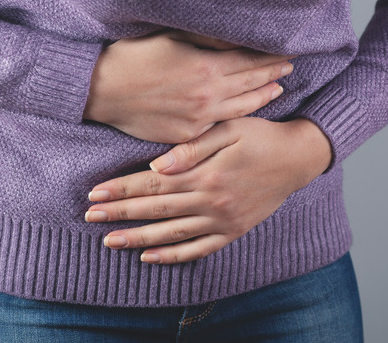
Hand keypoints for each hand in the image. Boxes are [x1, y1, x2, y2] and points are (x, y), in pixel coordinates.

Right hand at [83, 29, 296, 142]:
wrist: (101, 90)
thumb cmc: (132, 57)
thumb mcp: (170, 37)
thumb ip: (207, 39)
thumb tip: (236, 38)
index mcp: (205, 67)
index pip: (249, 61)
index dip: (269, 56)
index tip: (286, 51)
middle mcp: (207, 96)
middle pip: (251, 84)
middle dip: (272, 74)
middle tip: (290, 67)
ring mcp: (199, 119)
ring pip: (242, 108)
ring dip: (263, 97)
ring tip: (278, 89)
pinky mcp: (187, 135)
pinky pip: (220, 126)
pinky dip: (238, 116)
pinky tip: (246, 111)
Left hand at [84, 117, 332, 263]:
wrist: (297, 158)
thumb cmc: (260, 136)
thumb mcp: (229, 128)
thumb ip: (192, 147)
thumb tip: (157, 166)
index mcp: (206, 174)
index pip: (153, 184)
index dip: (121, 189)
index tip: (94, 194)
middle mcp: (211, 202)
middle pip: (155, 210)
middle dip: (119, 214)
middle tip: (90, 218)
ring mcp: (222, 221)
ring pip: (171, 234)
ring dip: (138, 239)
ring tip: (110, 241)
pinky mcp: (232, 231)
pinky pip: (198, 249)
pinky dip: (172, 256)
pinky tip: (149, 258)